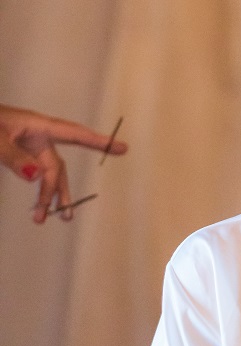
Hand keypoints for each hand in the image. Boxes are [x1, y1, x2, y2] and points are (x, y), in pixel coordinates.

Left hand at [0, 105, 126, 222]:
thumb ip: (13, 157)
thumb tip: (35, 176)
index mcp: (38, 126)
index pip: (75, 134)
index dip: (99, 142)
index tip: (123, 149)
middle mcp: (37, 135)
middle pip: (57, 165)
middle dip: (58, 192)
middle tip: (59, 217)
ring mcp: (28, 144)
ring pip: (47, 173)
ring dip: (48, 196)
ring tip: (44, 220)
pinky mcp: (18, 151)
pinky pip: (34, 172)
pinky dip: (37, 189)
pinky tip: (36, 204)